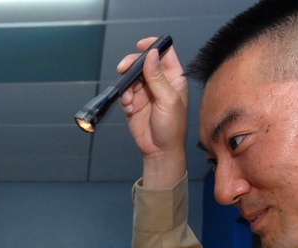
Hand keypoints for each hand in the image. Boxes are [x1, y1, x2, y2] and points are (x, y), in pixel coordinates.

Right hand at [117, 39, 188, 186]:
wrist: (160, 151)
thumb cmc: (172, 128)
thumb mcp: (168, 100)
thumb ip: (158, 78)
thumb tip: (151, 55)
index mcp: (174, 78)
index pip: (164, 54)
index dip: (153, 46)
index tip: (141, 45)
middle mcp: (159, 83)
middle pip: (143, 63)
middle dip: (132, 65)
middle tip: (124, 69)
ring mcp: (146, 93)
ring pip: (131, 78)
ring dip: (126, 85)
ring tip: (128, 99)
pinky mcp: (134, 103)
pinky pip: (125, 93)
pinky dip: (123, 98)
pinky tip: (128, 107)